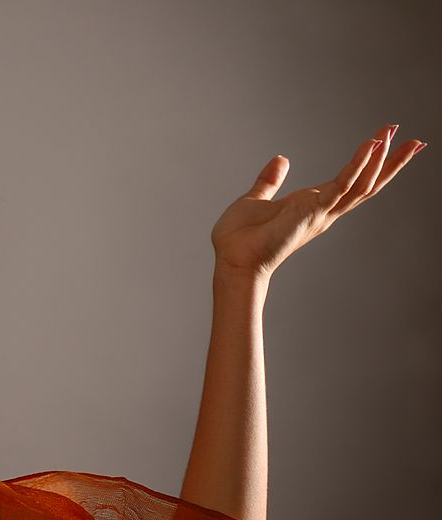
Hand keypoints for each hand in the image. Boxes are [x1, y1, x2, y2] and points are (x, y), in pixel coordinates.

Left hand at [210, 124, 425, 280]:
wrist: (233, 259)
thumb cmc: (241, 238)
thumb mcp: (257, 200)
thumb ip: (270, 181)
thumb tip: (281, 159)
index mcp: (312, 206)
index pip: (350, 183)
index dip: (371, 164)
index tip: (386, 141)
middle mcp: (323, 211)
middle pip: (368, 184)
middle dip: (390, 162)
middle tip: (413, 139)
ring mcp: (321, 212)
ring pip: (362, 184)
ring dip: (379, 158)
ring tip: (391, 133)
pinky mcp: (313, 211)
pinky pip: (342, 185)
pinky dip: (357, 165)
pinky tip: (370, 145)